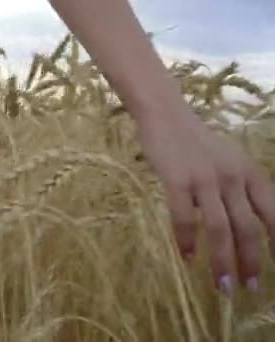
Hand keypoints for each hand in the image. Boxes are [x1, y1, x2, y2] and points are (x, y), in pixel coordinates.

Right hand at [136, 103, 274, 295]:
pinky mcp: (177, 180)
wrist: (166, 115)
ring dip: (222, 261)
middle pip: (247, 228)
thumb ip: (242, 188)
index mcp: (249, 173)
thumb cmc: (198, 141)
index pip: (272, 213)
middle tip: (247, 288)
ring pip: (218, 228)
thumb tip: (250, 225)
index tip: (274, 269)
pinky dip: (186, 241)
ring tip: (222, 285)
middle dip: (250, 262)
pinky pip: (183, 218)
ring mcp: (204, 179)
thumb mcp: (231, 160)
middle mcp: (232, 178)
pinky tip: (187, 258)